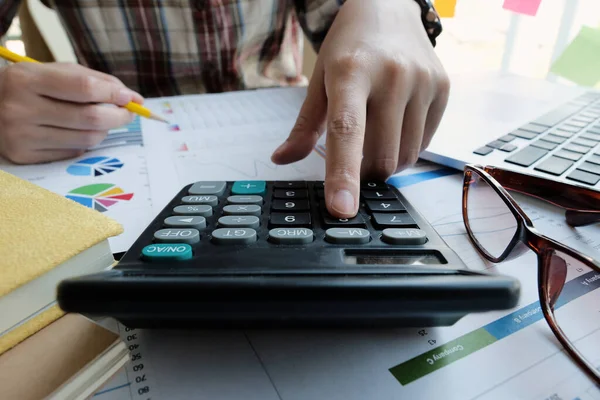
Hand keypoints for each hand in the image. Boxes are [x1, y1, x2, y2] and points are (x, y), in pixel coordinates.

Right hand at [0, 62, 142, 163]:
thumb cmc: (30, 87)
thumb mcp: (53, 72)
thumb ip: (93, 80)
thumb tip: (133, 98)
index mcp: (27, 79)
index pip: (84, 87)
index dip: (113, 93)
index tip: (130, 97)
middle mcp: (21, 109)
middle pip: (91, 117)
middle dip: (119, 116)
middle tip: (128, 112)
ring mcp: (22, 136)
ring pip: (87, 139)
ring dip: (104, 130)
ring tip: (102, 120)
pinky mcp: (25, 156)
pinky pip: (73, 152)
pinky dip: (84, 142)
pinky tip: (77, 132)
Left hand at [271, 0, 449, 217]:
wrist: (388, 8)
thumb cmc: (349, 48)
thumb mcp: (320, 80)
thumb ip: (304, 125)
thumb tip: (282, 159)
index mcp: (351, 72)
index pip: (346, 132)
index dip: (343, 174)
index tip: (341, 207)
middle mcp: (392, 76)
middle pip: (381, 156)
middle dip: (365, 173)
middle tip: (355, 159)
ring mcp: (422, 82)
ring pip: (406, 157)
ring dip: (387, 163)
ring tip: (375, 136)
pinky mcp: (443, 88)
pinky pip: (425, 144)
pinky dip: (406, 148)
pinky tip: (396, 125)